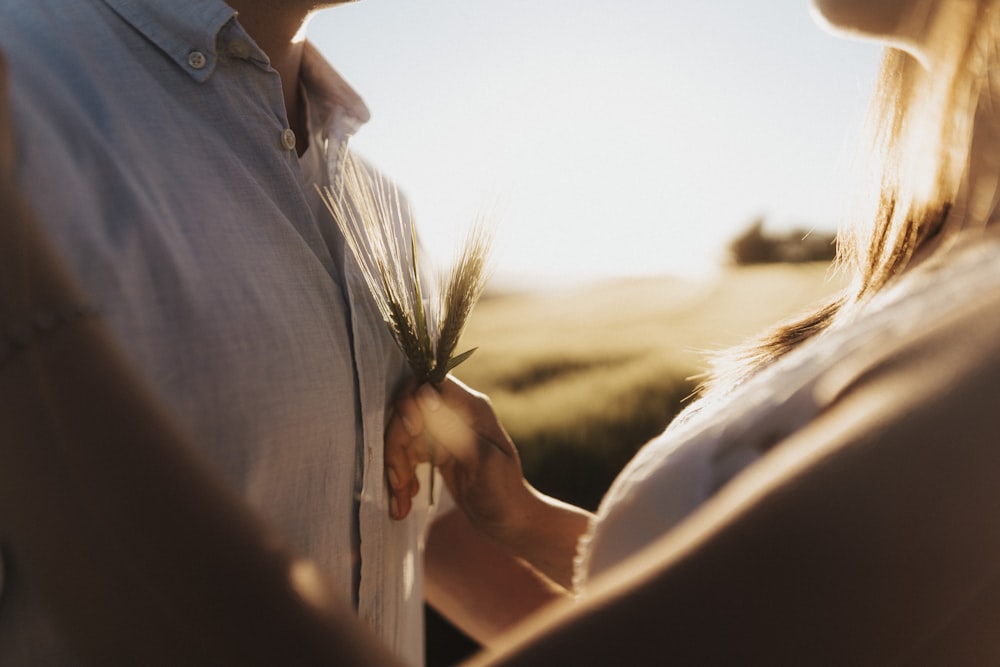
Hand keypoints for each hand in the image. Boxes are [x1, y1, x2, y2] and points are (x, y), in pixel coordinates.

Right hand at [385, 377, 536, 544]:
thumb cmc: (504, 493)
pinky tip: (406, 500)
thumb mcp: (482, 462)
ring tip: (401, 503)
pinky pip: (405, 455)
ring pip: (401, 436)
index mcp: (471, 408)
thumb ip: (453, 428)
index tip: (411, 434)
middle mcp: (455, 413)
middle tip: (399, 484)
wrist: (510, 521)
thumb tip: (424, 394)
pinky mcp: (434, 450)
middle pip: (406, 413)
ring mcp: (443, 431)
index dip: (409, 405)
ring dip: (395, 470)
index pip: (426, 385)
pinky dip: (401, 478)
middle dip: (396, 448)